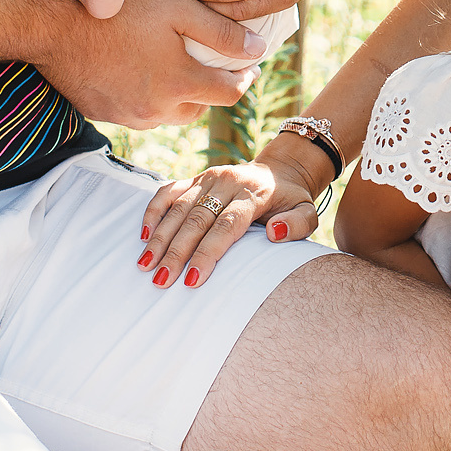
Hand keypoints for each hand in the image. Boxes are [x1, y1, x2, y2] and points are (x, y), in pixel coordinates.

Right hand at [33, 0, 263, 127]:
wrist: (52, 25)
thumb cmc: (118, 9)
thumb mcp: (176, 9)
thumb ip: (221, 32)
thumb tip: (259, 50)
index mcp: (180, 84)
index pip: (230, 94)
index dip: (244, 77)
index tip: (245, 64)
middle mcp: (157, 110)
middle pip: (200, 107)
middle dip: (209, 87)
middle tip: (208, 61)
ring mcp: (129, 117)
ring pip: (169, 113)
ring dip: (178, 95)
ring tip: (172, 64)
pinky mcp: (105, 115)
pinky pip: (139, 112)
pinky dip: (147, 96)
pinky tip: (138, 69)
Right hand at [138, 159, 321, 288]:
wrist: (279, 171)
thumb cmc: (290, 201)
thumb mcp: (306, 212)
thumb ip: (297, 225)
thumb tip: (274, 233)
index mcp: (253, 194)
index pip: (227, 226)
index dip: (208, 252)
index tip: (193, 279)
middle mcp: (227, 183)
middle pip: (197, 219)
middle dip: (177, 251)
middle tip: (161, 280)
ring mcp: (208, 178)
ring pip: (178, 207)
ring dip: (160, 237)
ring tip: (146, 264)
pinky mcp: (196, 178)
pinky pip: (168, 191)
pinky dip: (154, 211)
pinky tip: (143, 235)